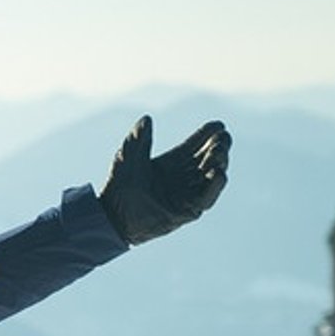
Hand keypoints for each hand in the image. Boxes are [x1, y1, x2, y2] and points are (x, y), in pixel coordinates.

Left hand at [96, 115, 232, 244]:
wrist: (112, 216)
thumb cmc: (117, 187)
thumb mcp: (128, 159)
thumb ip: (138, 140)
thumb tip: (146, 119)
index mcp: (170, 163)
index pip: (194, 146)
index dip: (206, 135)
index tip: (218, 124)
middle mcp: (181, 177)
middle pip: (207, 159)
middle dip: (218, 147)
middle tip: (223, 138)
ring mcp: (186, 193)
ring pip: (210, 176)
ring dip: (219, 163)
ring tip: (220, 151)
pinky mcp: (187, 210)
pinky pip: (206, 198)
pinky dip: (214, 186)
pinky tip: (220, 173)